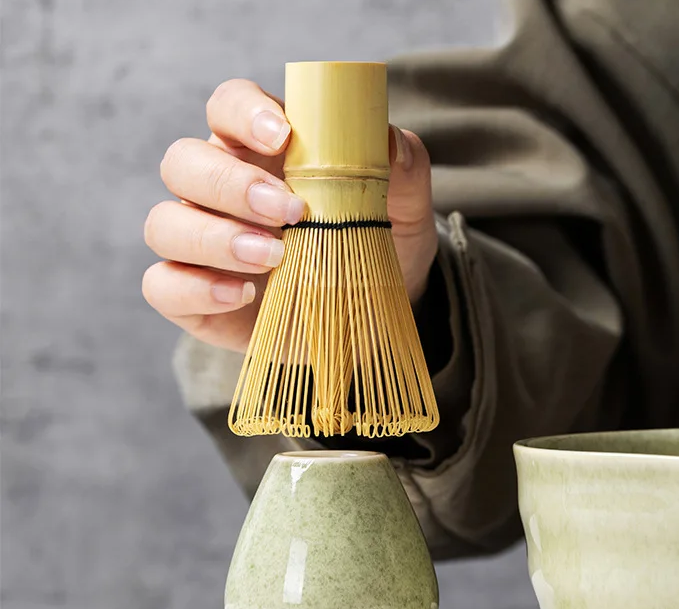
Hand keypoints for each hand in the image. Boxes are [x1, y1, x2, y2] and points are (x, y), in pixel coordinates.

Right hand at [143, 78, 437, 352]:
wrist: (371, 317)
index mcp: (260, 151)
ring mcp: (200, 246)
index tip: (282, 136)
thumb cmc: (378, 249)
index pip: (227, 107)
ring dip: (214, 238)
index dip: (243, 112)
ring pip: (164, 223)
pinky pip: (162, 285)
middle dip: (230, 183)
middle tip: (288, 212)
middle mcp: (218, 192)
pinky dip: (196, 289)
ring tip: (273, 258)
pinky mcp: (193, 297)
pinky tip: (243, 295)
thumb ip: (403, 173)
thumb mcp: (402, 212)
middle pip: (183, 161)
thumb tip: (389, 142)